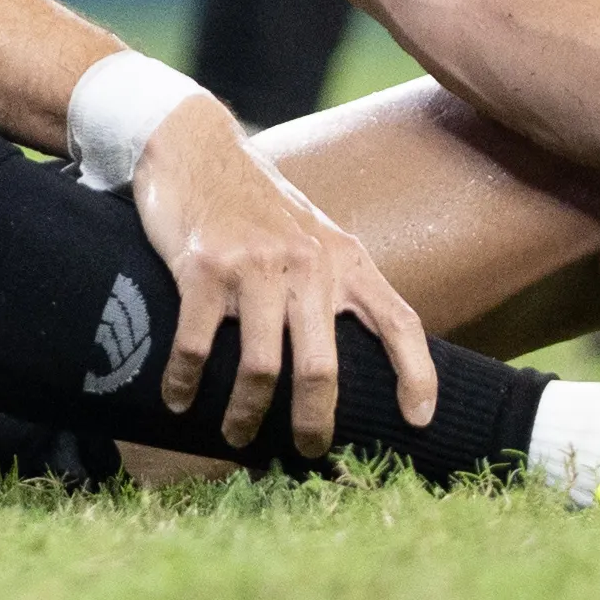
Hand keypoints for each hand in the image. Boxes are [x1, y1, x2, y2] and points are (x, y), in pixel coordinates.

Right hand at [131, 97, 436, 453]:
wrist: (195, 147)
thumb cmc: (255, 205)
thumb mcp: (312, 235)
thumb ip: (331, 284)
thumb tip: (340, 361)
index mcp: (344, 258)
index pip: (398, 320)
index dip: (417, 373)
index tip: (419, 420)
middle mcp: (307, 262)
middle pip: (323, 366)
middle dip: (315, 422)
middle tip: (308, 452)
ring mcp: (254, 265)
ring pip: (262, 368)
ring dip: (246, 415)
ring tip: (237, 436)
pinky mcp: (203, 267)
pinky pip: (198, 346)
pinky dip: (187, 383)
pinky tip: (180, 401)